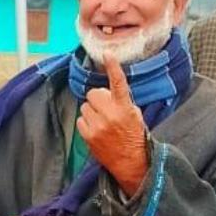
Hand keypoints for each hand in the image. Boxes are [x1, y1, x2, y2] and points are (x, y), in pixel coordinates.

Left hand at [77, 53, 147, 196]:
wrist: (130, 161)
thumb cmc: (133, 136)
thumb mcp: (135, 115)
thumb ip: (122, 101)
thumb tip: (107, 92)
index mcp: (125, 107)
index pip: (119, 82)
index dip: (113, 67)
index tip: (107, 54)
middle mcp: (110, 114)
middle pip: (93, 93)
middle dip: (97, 99)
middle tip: (105, 109)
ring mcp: (98, 125)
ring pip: (85, 107)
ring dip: (91, 111)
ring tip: (102, 122)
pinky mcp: (88, 135)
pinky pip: (80, 120)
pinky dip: (86, 123)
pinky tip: (96, 130)